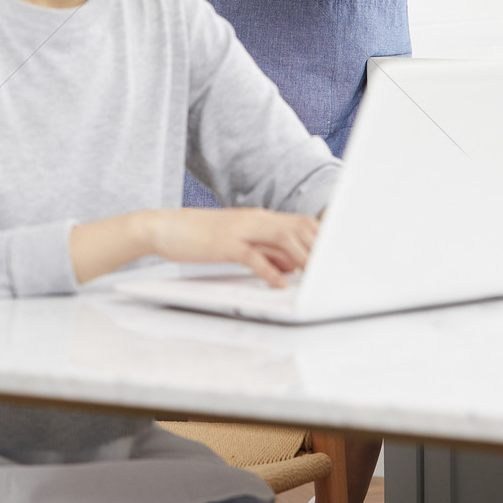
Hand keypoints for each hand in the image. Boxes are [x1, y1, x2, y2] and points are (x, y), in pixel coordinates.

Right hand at [147, 207, 318, 287]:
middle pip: (298, 227)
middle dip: (319, 249)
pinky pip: (253, 256)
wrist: (165, 227)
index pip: (301, 222)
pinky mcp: (224, 243)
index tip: (336, 257)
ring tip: (314, 278)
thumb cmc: (202, 237)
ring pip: (282, 237)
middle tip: (332, 271)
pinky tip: (278, 284)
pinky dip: (269, 270)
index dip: (322, 239)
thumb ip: (267, 251)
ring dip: (302, 258)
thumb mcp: (240, 242)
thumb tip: (294, 264)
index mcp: (260, 217)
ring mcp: (240, 229)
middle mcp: (254, 219)